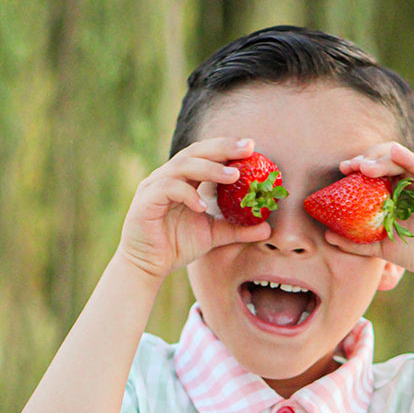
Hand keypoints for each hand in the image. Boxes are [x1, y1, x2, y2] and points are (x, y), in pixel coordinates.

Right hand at [118, 137, 270, 280]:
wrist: (147, 265)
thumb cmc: (176, 245)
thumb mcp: (213, 235)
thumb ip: (237, 229)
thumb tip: (267, 229)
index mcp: (183, 179)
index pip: (206, 154)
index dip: (227, 148)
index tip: (252, 147)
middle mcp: (168, 176)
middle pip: (196, 152)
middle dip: (223, 148)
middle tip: (248, 148)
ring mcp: (155, 186)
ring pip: (183, 166)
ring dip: (210, 169)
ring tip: (234, 176)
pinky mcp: (146, 200)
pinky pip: (168, 188)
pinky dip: (187, 194)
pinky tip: (203, 206)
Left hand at [331, 142, 413, 285]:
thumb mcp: (381, 247)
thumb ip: (356, 241)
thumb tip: (327, 235)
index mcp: (398, 191)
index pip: (377, 170)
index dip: (360, 166)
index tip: (343, 170)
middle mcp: (413, 181)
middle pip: (388, 159)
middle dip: (368, 159)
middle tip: (351, 167)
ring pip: (403, 159)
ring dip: (383, 159)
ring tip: (365, 166)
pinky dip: (409, 158)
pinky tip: (395, 152)